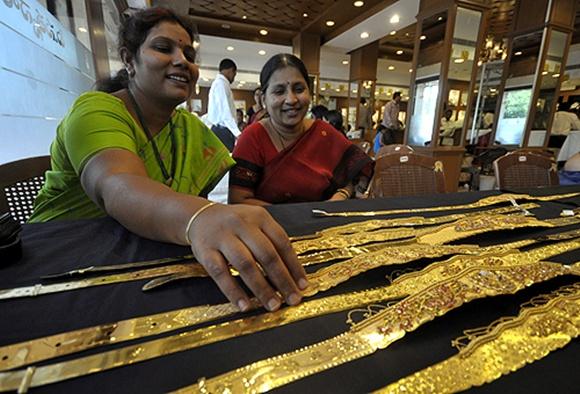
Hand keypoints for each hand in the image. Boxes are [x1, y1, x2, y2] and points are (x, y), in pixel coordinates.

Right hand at [188, 204, 307, 311]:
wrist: (200, 217)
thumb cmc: (235, 226)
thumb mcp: (256, 224)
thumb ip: (272, 243)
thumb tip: (293, 275)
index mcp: (260, 217)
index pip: (282, 243)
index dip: (294, 266)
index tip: (303, 286)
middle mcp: (242, 224)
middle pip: (267, 254)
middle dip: (282, 280)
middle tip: (292, 299)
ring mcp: (222, 237)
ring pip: (246, 264)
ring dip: (261, 288)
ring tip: (273, 305)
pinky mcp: (205, 251)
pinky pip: (220, 273)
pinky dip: (234, 291)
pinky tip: (245, 305)